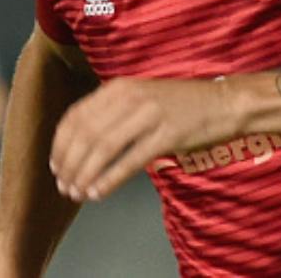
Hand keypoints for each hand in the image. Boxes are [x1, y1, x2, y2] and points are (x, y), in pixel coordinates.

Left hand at [48, 77, 229, 202]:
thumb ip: (112, 112)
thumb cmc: (181, 105)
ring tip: (77, 192)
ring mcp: (149, 115)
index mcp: (118, 87)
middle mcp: (130, 97)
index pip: (76, 115)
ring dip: (85, 174)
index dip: (60, 144)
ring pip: (103, 148)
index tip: (55, 165)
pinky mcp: (168, 135)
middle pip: (85, 134)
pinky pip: (130, 161)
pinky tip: (99, 192)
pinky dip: (109, 179)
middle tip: (64, 186)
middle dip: (69, 163)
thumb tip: (82, 141)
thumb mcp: (140, 96)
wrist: (225, 102)